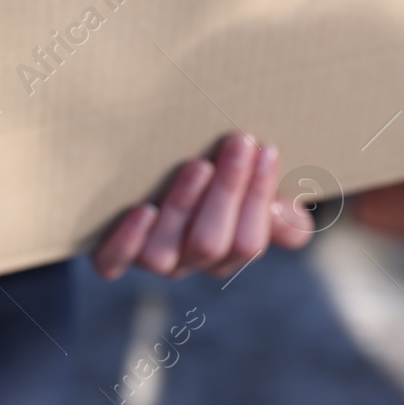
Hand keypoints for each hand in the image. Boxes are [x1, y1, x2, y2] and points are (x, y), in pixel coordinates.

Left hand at [92, 132, 313, 280]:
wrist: (142, 177)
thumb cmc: (207, 181)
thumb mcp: (246, 191)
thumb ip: (274, 208)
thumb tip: (294, 221)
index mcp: (224, 252)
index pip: (248, 241)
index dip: (259, 197)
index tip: (266, 149)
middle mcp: (186, 262)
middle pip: (212, 243)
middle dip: (229, 191)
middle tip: (238, 142)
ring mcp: (148, 260)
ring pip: (164, 253)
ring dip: (184, 207)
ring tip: (197, 166)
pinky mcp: (109, 254)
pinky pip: (113, 262)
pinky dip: (127, 241)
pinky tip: (142, 210)